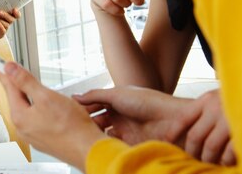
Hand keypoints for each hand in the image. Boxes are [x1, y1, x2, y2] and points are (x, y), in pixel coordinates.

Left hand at [0, 8, 19, 39]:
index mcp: (7, 15)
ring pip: (7, 24)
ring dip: (0, 19)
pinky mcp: (0, 34)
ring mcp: (4, 28)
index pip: (16, 14)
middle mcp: (7, 21)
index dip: (16, 12)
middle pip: (12, 19)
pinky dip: (0, 26)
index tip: (14, 9)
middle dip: (6, 15)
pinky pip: (3, 31)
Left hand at [0, 62, 104, 170]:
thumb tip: (10, 69)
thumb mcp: (46, 96)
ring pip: (30, 110)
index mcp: (20, 116)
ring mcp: (34, 136)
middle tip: (18, 73)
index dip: (6, 74)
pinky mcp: (46, 140)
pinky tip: (52, 108)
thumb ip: (25, 81)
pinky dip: (42, 110)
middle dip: (20, 86)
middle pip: (18, 100)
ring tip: (38, 90)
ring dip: (33, 98)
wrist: (88, 150)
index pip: (9, 88)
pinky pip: (39, 120)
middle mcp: (24, 128)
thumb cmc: (70, 127)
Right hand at [76, 87, 235, 165]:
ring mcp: (125, 131)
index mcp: (115, 101)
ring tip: (81, 140)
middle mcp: (119, 116)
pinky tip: (96, 148)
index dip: (81, 110)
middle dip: (85, 126)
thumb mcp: (117, 94)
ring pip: (104, 135)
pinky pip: (114, 147)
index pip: (93, 107)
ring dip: (94, 137)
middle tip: (71, 130)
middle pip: (96, 122)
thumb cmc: (148, 101)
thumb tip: (75, 97)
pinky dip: (105, 147)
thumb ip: (95, 96)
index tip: (67, 114)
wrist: (174, 119)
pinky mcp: (131, 145)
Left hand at [175, 89, 235, 165]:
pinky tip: (226, 162)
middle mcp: (215, 110)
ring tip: (208, 162)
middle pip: (195, 137)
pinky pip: (229, 153)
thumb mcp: (219, 96)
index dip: (172, 133)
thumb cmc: (238, 96)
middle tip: (192, 158)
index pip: (182, 119)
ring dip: (207, 159)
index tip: (166, 142)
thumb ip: (205, 108)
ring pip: (210, 148)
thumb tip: (189, 124)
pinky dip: (225, 160)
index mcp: (206, 100)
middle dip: (191, 152)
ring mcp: (230, 121)